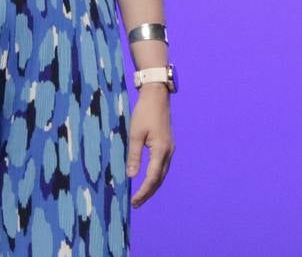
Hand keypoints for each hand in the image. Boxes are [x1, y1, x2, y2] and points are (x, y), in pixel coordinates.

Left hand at [127, 85, 173, 206]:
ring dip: (152, 186)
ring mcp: (170, 148)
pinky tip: (147, 179)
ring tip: (140, 196)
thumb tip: (131, 176)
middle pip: (160, 179)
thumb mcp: (135, 134)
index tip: (134, 201)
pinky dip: (155, 176)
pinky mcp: (167, 145)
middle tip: (136, 204)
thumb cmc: (144, 113)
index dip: (144, 191)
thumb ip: (134, 155)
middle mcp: (168, 152)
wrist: (157, 96)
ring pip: (162, 173)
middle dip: (148, 192)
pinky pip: (162, 166)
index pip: (152, 177)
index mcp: (161, 150)